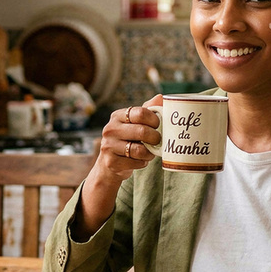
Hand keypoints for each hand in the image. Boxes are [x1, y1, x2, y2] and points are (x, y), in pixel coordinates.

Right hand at [71, 95, 162, 239]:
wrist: (106, 175)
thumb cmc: (125, 149)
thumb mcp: (135, 129)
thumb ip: (147, 111)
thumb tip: (164, 96)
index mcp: (118, 116)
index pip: (139, 110)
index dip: (154, 117)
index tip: (161, 124)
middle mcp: (109, 129)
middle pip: (140, 127)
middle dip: (154, 135)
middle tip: (159, 141)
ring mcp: (107, 147)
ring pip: (138, 147)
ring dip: (148, 152)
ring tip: (148, 154)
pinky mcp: (108, 163)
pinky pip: (134, 162)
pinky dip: (141, 164)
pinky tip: (139, 164)